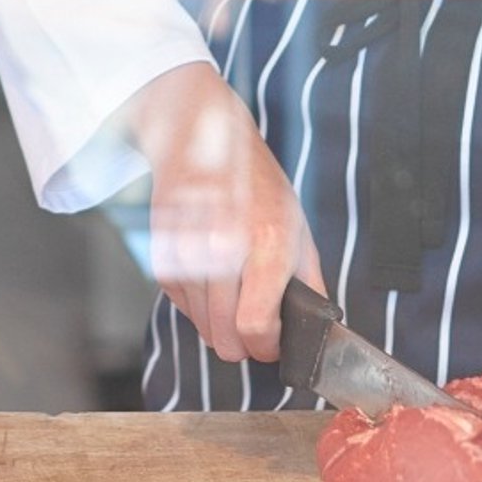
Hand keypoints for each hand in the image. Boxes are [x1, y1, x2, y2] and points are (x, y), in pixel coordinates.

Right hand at [125, 61, 323, 364]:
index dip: (268, 346)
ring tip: (233, 290)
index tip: (274, 340)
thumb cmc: (253, 179)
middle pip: (225, 338)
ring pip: (202, 328)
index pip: (255, 327)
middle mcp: (222, 249)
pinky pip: (181, 306)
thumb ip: (310, 282)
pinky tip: (212, 277)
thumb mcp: (297, 224)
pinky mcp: (163, 254)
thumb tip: (317, 328)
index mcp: (265, 242)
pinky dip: (198, 304)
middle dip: (245, 342)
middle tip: (256, 323)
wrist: (199, 135)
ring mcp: (187, 252)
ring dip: (220, 322)